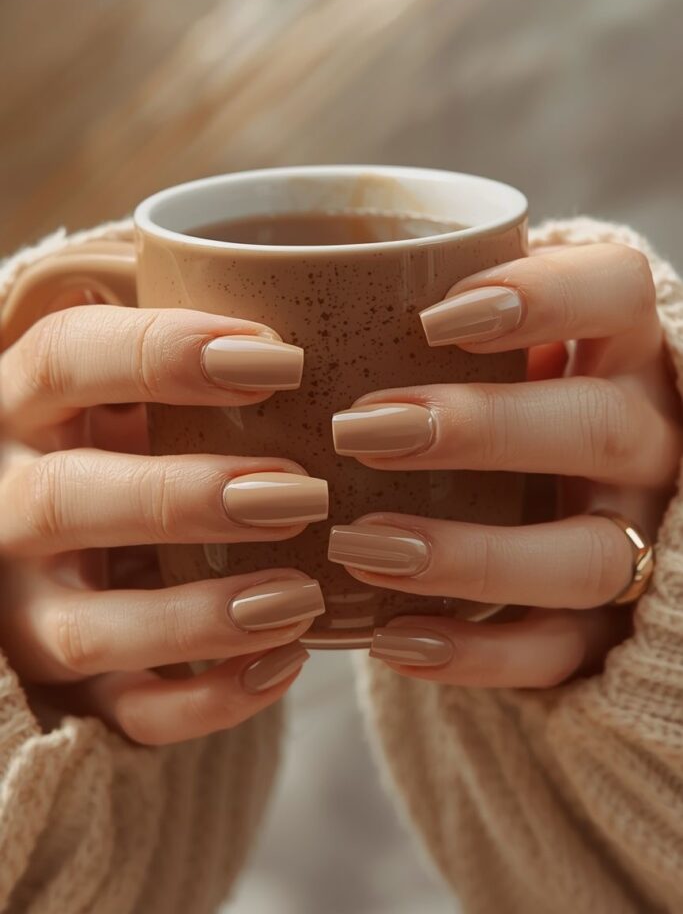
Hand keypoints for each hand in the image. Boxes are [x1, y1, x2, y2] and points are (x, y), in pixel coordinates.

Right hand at [0, 304, 326, 742]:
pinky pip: (125, 710)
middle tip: (299, 494)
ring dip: (197, 617)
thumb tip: (333, 298)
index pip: (64, 360)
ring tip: (303, 596)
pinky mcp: (67, 686)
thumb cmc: (129, 441)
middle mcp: (7, 507)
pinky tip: (284, 664)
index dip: (162, 352)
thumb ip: (193, 352)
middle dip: (182, 497)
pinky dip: (205, 700)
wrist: (69, 548)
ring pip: (85, 628)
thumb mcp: (135, 387)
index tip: (280, 358)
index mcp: (24, 408)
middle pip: (64, 500)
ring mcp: (27, 606)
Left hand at [329, 243, 682, 686]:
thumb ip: (402, 308)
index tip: (433, 312)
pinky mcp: (603, 623)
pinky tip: (390, 639)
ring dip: (473, 554)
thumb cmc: (490, 393)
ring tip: (359, 547)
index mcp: (616, 346)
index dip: (543, 294)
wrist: (557, 494)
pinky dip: (477, 653)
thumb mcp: (478, 341)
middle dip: (482, 427)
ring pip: (589, 556)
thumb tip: (245, 275)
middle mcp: (642, 437)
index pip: (616, 292)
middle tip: (359, 428)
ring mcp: (634, 534)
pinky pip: (559, 649)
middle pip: (598, 427)